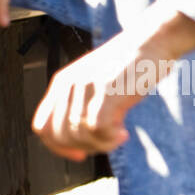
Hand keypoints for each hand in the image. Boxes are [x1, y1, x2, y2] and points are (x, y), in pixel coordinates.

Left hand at [31, 11, 194, 160]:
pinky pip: (97, 129)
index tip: (81, 154)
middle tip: (105, 143)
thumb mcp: (97, 82)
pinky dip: (109, 139)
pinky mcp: (106, 91)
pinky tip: (123, 133)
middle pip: (60, 134)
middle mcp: (69, 85)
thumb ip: (83, 103)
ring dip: (100, 145)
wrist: (152, 40)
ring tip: (118, 136)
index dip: (58, 147)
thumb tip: (83, 138)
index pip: (42, 126)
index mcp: (62, 83)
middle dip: (83, 148)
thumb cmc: (131, 64)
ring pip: (78, 134)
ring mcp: (87, 87)